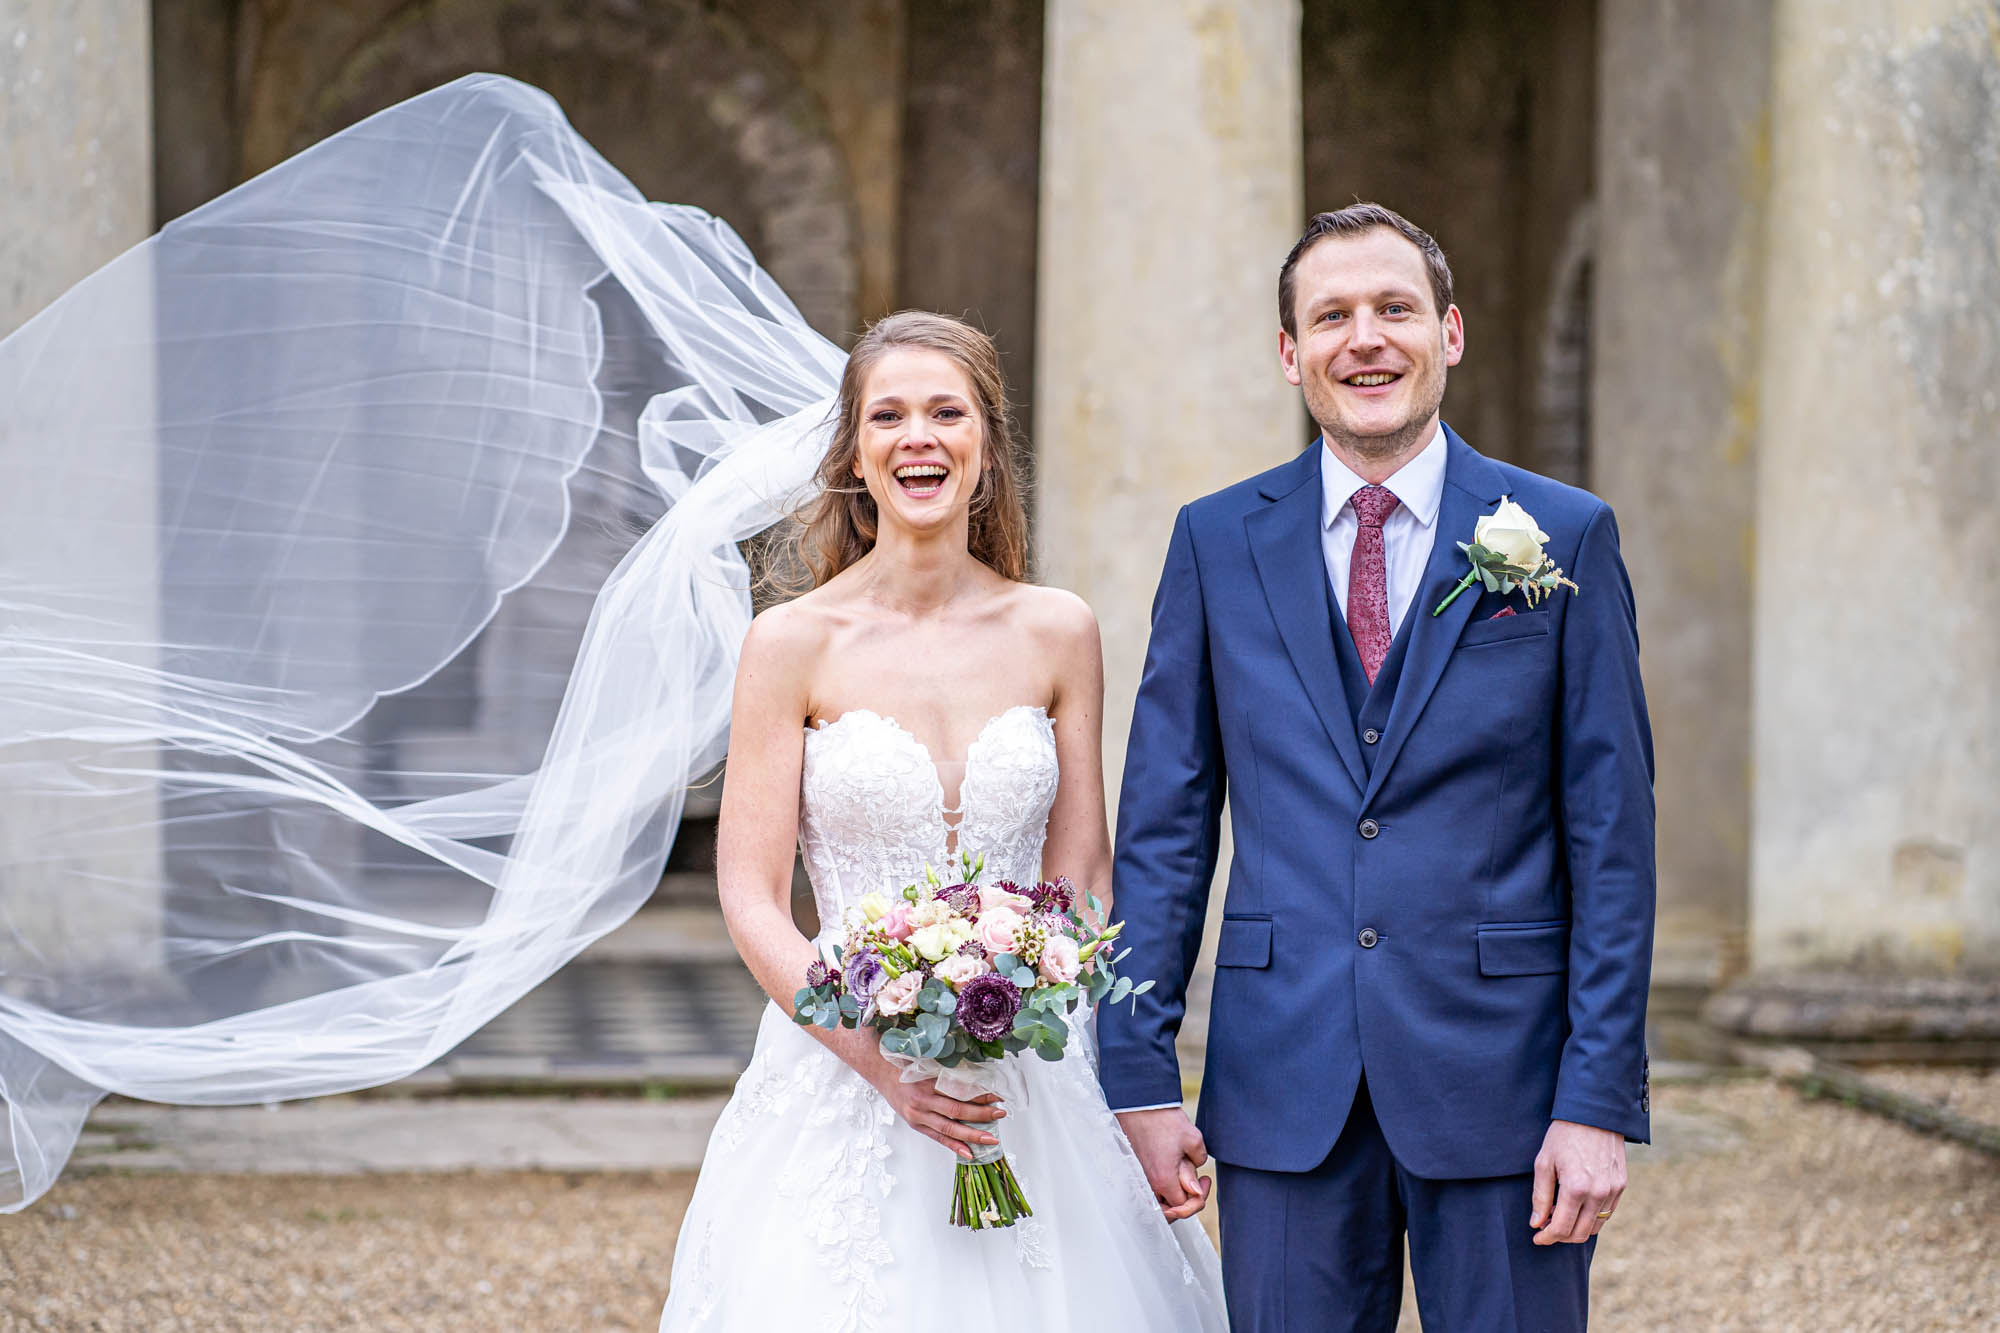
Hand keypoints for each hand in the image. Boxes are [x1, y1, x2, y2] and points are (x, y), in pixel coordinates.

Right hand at [873, 1073, 1005, 1160]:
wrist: (881, 1072)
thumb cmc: (906, 1066)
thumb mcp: (928, 1065)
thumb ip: (948, 1075)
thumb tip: (977, 1083)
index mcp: (928, 1082)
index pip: (960, 1091)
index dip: (980, 1094)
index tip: (998, 1096)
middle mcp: (923, 1100)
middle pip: (957, 1110)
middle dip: (981, 1114)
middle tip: (1000, 1114)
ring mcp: (918, 1115)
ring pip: (949, 1128)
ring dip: (972, 1134)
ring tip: (990, 1138)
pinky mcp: (916, 1125)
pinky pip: (938, 1138)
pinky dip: (954, 1146)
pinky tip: (968, 1152)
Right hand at [1116, 1107, 1210, 1220]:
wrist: (1139, 1104)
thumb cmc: (1164, 1120)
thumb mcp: (1193, 1139)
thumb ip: (1198, 1164)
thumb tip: (1195, 1184)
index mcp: (1163, 1180)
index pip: (1182, 1206)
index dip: (1199, 1197)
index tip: (1205, 1180)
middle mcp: (1148, 1183)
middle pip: (1168, 1209)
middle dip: (1186, 1202)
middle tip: (1198, 1184)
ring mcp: (1140, 1176)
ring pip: (1158, 1201)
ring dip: (1174, 1195)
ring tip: (1186, 1177)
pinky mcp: (1136, 1168)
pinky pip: (1151, 1188)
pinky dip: (1163, 1187)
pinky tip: (1174, 1171)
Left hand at [1531, 1119, 1626, 1244]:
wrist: (1594, 1113)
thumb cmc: (1564, 1135)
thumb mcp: (1544, 1162)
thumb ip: (1540, 1196)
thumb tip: (1537, 1223)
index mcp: (1576, 1188)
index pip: (1561, 1228)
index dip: (1547, 1237)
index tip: (1537, 1237)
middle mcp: (1598, 1193)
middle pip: (1580, 1233)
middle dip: (1561, 1237)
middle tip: (1547, 1229)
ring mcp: (1613, 1190)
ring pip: (1595, 1226)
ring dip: (1578, 1229)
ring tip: (1562, 1217)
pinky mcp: (1621, 1185)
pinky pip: (1607, 1212)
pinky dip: (1592, 1217)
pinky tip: (1578, 1207)